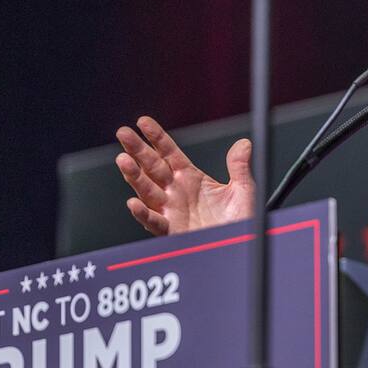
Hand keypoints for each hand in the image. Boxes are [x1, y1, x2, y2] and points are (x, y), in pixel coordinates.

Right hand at [114, 116, 255, 235]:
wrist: (240, 246)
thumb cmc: (241, 221)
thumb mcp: (243, 190)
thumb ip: (239, 167)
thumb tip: (243, 144)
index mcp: (191, 178)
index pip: (169, 153)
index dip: (156, 138)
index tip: (143, 122)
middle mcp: (176, 192)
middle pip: (152, 167)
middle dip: (137, 150)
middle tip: (123, 134)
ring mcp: (171, 210)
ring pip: (147, 190)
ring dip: (134, 176)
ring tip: (123, 160)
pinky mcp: (171, 231)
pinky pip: (153, 221)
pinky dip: (143, 213)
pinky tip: (134, 202)